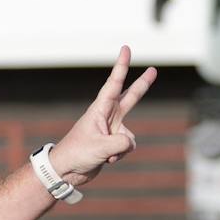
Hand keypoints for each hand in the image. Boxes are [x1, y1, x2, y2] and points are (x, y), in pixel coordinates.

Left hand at [51, 46, 156, 186]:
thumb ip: (122, 144)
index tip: (125, 49)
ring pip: (129, 136)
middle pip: (130, 98)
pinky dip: (118, 155)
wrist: (66, 170)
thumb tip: (131, 143)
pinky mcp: (113, 143)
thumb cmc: (77, 153)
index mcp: (99, 109)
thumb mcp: (101, 148)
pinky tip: (105, 159)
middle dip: (142, 85)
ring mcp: (111, 129)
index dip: (121, 66)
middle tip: (153, 70)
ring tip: (102, 154)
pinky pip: (127, 147)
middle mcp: (107, 116)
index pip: (113, 84)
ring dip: (120, 149)